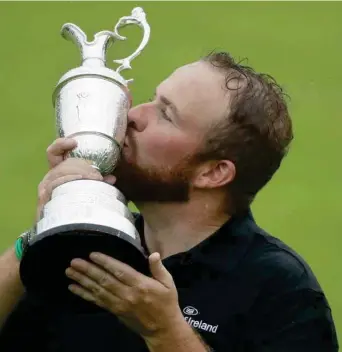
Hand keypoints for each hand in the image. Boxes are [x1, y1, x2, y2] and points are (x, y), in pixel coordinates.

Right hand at [36, 138, 115, 219]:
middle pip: (64, 164)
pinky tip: (79, 183)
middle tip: (99, 176)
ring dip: (80, 174)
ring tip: (95, 180)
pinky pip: (55, 185)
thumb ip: (98, 182)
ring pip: (61, 173)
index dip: (61, 144)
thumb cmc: (75, 207)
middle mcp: (49, 177)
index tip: (74, 143)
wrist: (60, 231)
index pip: (54, 153)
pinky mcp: (43, 199)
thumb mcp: (88, 190)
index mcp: (58, 172)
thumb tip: (112, 178)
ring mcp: (45, 188)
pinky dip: (68, 181)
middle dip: (84, 167)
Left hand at [65, 252, 184, 339]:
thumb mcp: (168, 283)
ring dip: (82, 281)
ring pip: (98, 290)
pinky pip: (97, 301)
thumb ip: (159, 268)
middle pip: (105, 281)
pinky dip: (84, 294)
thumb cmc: (166, 302)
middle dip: (88, 270)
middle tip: (74, 262)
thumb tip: (154, 254)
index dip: (105, 263)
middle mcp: (127, 294)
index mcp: (140, 285)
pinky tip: (74, 288)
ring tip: (70, 272)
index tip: (92, 255)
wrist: (162, 329)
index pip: (120, 271)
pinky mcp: (115, 311)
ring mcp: (119, 304)